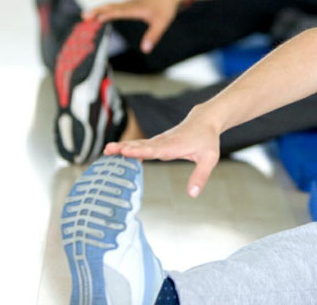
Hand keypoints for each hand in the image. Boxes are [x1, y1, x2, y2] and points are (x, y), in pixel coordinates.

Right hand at [84, 0, 180, 52]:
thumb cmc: (166, 8)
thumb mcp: (162, 23)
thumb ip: (153, 36)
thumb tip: (145, 49)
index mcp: (136, 8)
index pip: (119, 11)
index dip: (108, 15)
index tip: (96, 19)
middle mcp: (129, 4)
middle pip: (110, 6)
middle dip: (97, 11)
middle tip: (84, 16)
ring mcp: (129, 3)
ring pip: (110, 5)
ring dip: (98, 10)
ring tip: (85, 16)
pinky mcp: (129, 4)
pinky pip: (114, 6)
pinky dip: (104, 10)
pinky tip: (99, 15)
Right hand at [104, 108, 220, 197]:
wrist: (204, 121)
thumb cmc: (207, 140)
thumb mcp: (209, 159)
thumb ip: (200, 176)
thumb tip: (192, 194)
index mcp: (175, 145)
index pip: (155, 149)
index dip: (140, 151)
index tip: (126, 151)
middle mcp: (163, 142)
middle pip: (142, 145)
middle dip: (125, 147)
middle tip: (108, 149)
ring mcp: (159, 141)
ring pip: (139, 144)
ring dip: (123, 146)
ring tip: (107, 150)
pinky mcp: (157, 142)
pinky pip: (141, 145)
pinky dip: (128, 147)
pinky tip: (115, 153)